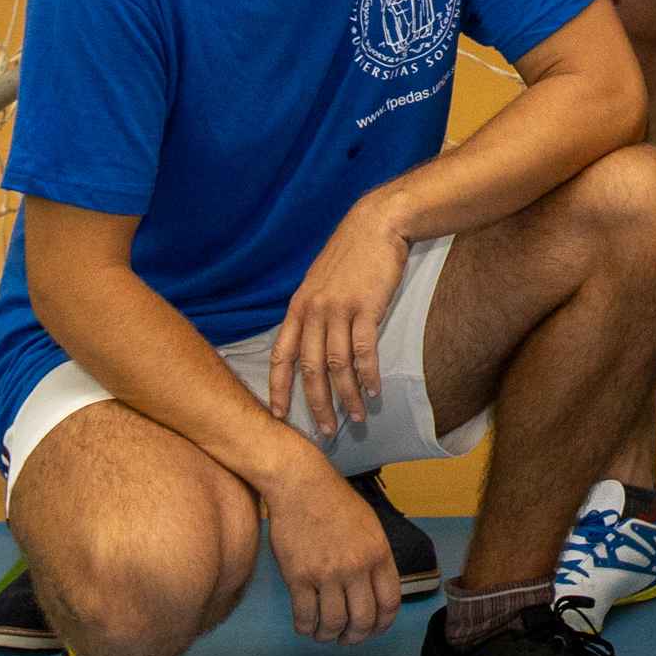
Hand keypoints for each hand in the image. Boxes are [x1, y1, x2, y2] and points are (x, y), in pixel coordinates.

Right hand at [264, 458, 403, 644]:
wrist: (302, 486)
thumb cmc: (337, 503)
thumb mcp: (371, 527)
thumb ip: (376, 558)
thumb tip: (376, 590)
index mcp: (379, 555)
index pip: (390, 603)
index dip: (383, 624)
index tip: (374, 630)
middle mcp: (356, 568)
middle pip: (363, 620)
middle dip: (356, 637)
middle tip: (348, 639)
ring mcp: (327, 574)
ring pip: (334, 624)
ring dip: (330, 636)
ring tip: (325, 634)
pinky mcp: (298, 577)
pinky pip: (305, 617)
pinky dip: (306, 629)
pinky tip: (306, 626)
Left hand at [269, 200, 408, 435]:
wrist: (376, 224)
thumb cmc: (350, 253)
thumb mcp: (319, 281)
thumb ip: (312, 310)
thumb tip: (311, 340)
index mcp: (298, 308)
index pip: (281, 356)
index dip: (278, 389)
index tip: (279, 415)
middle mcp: (313, 313)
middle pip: (310, 370)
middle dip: (316, 404)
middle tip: (326, 431)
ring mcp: (339, 310)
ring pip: (337, 365)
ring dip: (347, 396)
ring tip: (356, 417)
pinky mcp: (366, 308)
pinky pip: (364, 350)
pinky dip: (368, 374)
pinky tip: (374, 390)